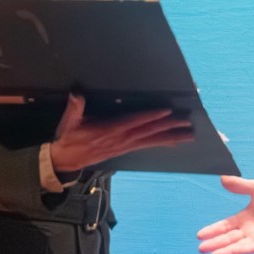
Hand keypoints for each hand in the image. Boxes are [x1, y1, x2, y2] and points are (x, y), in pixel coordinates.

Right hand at [49, 93, 193, 171]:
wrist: (65, 160)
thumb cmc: (68, 137)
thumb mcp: (69, 122)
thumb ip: (74, 107)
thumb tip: (76, 94)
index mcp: (110, 130)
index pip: (135, 121)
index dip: (151, 116)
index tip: (167, 111)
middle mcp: (122, 138)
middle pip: (149, 132)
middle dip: (170, 127)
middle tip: (188, 123)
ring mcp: (125, 145)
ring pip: (152, 140)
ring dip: (171, 137)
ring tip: (189, 135)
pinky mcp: (125, 149)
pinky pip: (147, 145)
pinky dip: (162, 143)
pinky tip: (174, 143)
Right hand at [197, 176, 253, 253]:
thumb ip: (239, 185)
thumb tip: (222, 178)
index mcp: (245, 217)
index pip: (226, 226)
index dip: (213, 230)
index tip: (200, 235)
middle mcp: (249, 229)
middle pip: (229, 238)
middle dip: (215, 243)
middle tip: (201, 248)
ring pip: (238, 245)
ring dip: (225, 250)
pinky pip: (252, 248)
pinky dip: (240, 250)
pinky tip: (230, 253)